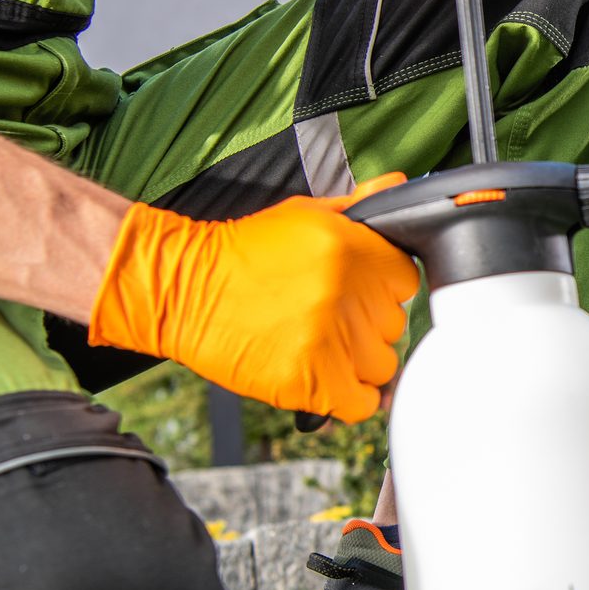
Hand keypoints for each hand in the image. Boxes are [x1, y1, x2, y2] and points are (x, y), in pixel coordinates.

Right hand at [89, 174, 420, 422]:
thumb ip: (360, 206)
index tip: (359, 293)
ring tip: (323, 347)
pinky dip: (348, 397)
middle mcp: (348, 295)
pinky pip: (361, 403)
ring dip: (358, 362)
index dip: (383, 290)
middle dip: (368, 324)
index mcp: (354, 250)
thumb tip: (400, 186)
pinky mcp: (309, 381)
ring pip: (382, 365)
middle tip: (329, 317)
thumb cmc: (245, 250)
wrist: (182, 288)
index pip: (406, 282)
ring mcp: (331, 341)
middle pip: (394, 325)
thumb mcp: (304, 213)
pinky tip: (326, 379)